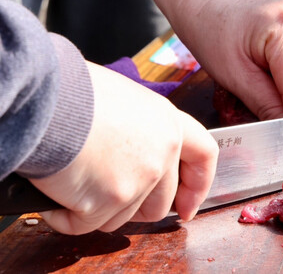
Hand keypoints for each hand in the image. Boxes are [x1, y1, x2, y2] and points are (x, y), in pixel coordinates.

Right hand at [30, 62, 217, 234]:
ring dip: (98, 209)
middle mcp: (162, 152)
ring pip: (124, 216)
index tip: (188, 206)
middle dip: (137, 210)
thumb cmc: (74, 90)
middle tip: (109, 200)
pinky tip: (56, 194)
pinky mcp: (112, 199)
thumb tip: (128, 145)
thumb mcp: (122, 99)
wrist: (44, 96)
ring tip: (75, 181)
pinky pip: (88, 224)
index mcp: (167, 122)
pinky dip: (67, 216)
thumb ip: (139, 128)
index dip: (198, 185)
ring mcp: (140, 177)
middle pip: (161, 202)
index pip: (204, 156)